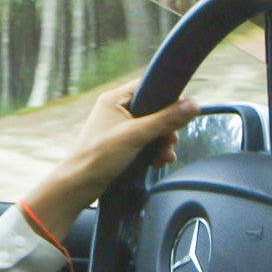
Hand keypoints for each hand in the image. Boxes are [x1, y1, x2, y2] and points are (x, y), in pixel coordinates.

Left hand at [21, 79, 198, 241]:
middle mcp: (115, 110)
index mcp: (114, 99)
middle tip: (171, 140)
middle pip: (153, 110)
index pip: (148, 86)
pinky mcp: (120, 145)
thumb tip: (192, 105)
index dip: (167, 98)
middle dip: (166, 127)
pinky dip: (153, 151)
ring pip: (150, 129)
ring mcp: (117, 128)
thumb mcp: (136, 135)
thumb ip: (165, 119)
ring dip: (162, 142)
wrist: (79, 184)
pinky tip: (158, 161)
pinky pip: (144, 143)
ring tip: (165, 155)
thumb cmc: (98, 156)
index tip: (182, 112)